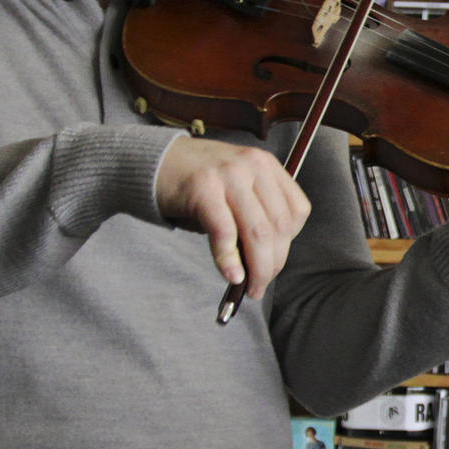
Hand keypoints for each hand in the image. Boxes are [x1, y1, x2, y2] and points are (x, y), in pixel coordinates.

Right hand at [157, 136, 312, 299]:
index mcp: (266, 165)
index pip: (297, 210)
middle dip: (273, 263)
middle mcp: (252, 166)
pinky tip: (231, 275)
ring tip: (250, 287)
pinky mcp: (203, 188)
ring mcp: (229, 175)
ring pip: (257, 233)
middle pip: (279, 226)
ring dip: (257, 268)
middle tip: (261, 285)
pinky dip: (229, 259)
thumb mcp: (235, 187)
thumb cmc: (195, 182)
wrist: (151, 161)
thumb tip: (264, 263)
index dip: (289, 243)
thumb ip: (253, 215)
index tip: (275, 262)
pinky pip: (225, 232)